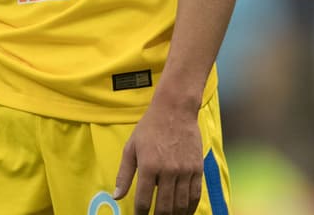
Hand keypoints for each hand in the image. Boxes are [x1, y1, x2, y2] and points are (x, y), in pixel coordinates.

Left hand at [114, 100, 202, 214]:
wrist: (175, 110)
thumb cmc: (150, 128)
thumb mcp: (131, 148)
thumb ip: (124, 174)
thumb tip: (116, 197)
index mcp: (148, 166)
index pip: (143, 200)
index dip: (140, 213)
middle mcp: (167, 171)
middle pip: (163, 207)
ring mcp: (184, 170)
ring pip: (180, 205)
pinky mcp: (197, 168)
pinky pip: (195, 195)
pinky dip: (190, 208)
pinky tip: (184, 212)